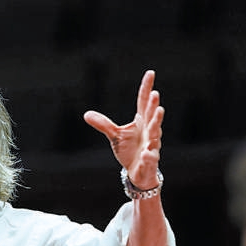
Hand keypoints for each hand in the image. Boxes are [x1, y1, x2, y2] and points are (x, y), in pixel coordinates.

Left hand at [83, 69, 163, 189]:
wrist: (138, 172)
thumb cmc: (130, 151)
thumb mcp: (115, 136)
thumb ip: (104, 124)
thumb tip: (86, 114)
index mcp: (142, 122)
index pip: (144, 103)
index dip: (146, 88)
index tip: (150, 73)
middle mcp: (149, 131)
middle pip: (151, 116)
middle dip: (153, 105)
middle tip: (155, 93)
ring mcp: (151, 145)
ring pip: (156, 134)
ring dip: (157, 123)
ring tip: (159, 111)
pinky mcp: (150, 161)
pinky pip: (151, 157)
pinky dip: (150, 155)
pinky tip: (147, 152)